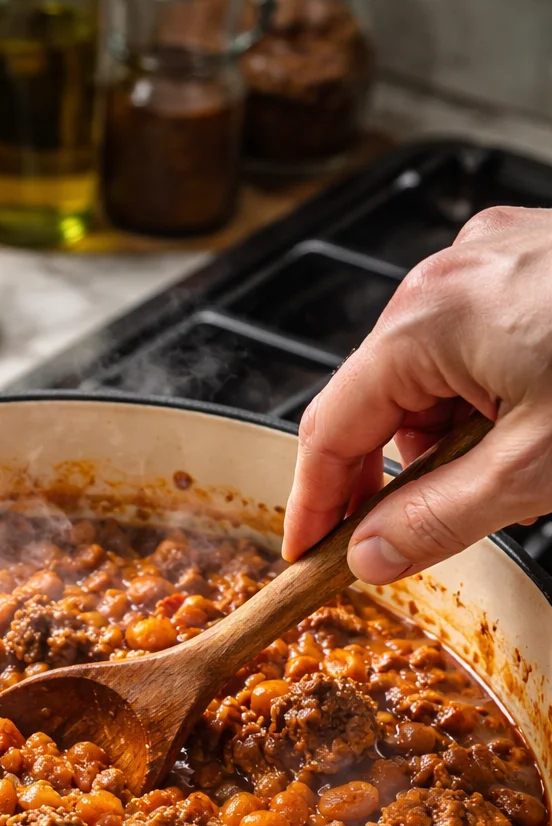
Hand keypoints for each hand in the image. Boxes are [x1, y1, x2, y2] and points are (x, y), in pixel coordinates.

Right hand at [282, 206, 551, 581]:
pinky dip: (485, 395)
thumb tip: (370, 557)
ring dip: (446, 435)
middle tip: (413, 534)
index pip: (329, 427)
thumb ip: (437, 521)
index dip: (311, 503)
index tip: (308, 554)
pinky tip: (532, 424)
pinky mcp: (534, 259)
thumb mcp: (534, 470)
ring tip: (510, 470)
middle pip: (376, 396)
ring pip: (429, 371)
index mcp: (427, 318)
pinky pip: (475, 340)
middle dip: (389, 471)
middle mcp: (448, 274)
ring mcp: (494, 257)